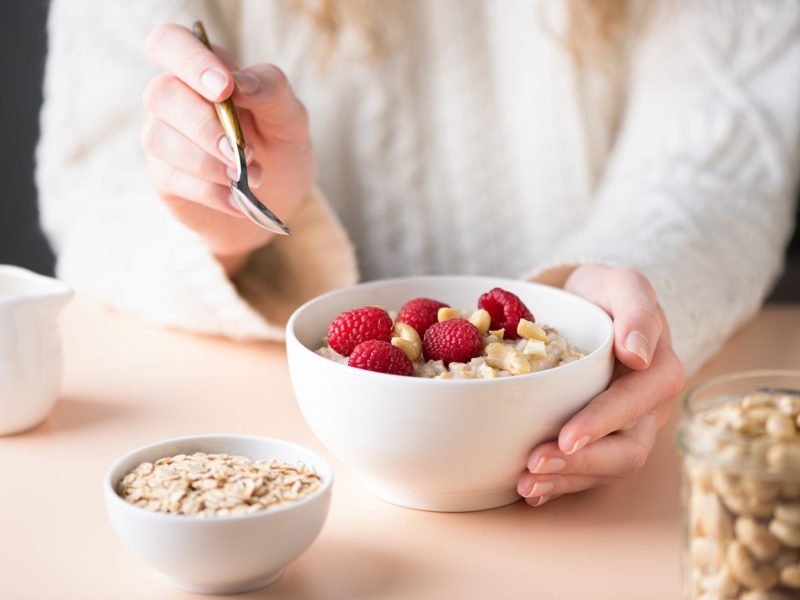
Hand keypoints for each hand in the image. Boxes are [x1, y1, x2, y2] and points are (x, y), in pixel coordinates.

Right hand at [141, 24, 314, 270]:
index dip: (190, 61)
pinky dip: (211, 192)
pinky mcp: (164, 178)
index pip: (170, 43)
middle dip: (206, 126)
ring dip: (208, 162)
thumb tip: (239, 83)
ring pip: (160, 138)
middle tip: (246, 152)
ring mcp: (164, 139)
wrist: (278, 201)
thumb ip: (271, 91)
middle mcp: (176, 100)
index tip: (224, 90)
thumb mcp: (291, 119)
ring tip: (249, 177)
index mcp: (205, 72)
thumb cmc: (280, 149)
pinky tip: (237, 200)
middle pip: (161, 93)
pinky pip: (172, 178)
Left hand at [517, 265, 684, 506]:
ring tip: (526, 485)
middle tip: (535, 464)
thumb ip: (637, 311)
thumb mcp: (624, 285)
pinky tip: (532, 491)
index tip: (567, 435)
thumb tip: (638, 355)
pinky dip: (559, 485)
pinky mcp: (601, 442)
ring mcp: (626, 430)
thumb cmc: (607, 295)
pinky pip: (587, 472)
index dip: (602, 422)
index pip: (634, 404)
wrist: (590, 305)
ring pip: (605, 469)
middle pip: (625, 450)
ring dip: (566, 481)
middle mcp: (648, 409)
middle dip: (580, 463)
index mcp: (659, 372)